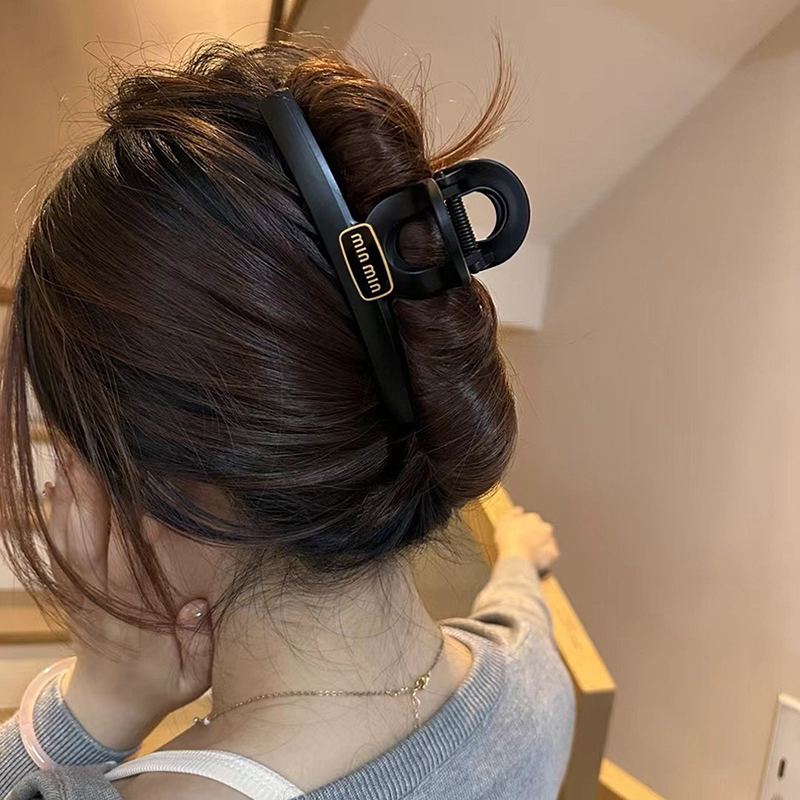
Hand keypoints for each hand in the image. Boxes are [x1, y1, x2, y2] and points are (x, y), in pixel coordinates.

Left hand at [46, 451, 213, 752]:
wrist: (111, 703)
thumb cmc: (159, 683)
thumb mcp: (190, 676)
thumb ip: (198, 644)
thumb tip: (196, 608)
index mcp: (128, 606)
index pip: (120, 552)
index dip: (117, 514)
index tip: (121, 472)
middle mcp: (99, 589)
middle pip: (86, 531)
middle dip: (85, 484)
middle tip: (84, 437)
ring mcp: (81, 584)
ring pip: (69, 531)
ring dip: (67, 488)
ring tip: (68, 444)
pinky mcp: (73, 581)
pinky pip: (60, 540)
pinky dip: (56, 508)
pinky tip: (56, 479)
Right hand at [494, 506, 558, 573]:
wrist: (516, 557)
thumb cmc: (509, 539)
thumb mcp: (504, 521)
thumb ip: (513, 513)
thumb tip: (519, 510)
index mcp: (533, 517)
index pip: (531, 520)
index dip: (524, 526)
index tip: (519, 532)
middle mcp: (544, 527)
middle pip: (541, 529)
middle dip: (535, 534)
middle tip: (524, 542)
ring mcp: (550, 540)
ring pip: (546, 541)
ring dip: (540, 545)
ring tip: (529, 552)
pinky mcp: (552, 553)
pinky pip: (550, 554)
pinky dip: (544, 556)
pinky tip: (535, 559)